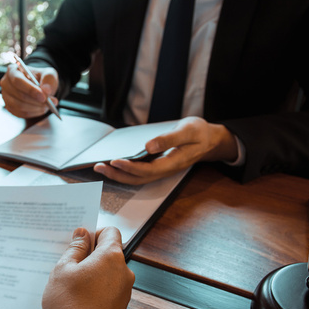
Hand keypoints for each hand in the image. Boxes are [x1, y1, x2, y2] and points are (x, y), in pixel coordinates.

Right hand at [0, 63, 58, 117]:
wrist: (39, 87)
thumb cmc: (41, 78)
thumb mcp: (49, 74)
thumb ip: (49, 79)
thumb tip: (46, 90)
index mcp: (13, 71)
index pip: (18, 81)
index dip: (30, 90)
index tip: (43, 97)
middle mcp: (6, 83)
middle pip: (19, 95)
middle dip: (36, 101)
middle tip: (49, 103)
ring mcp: (6, 96)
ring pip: (20, 106)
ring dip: (36, 108)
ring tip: (47, 105)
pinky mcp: (9, 107)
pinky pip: (21, 113)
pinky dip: (33, 113)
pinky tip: (41, 109)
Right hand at [42, 227, 134, 308]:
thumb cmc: (69, 304)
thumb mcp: (63, 270)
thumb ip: (75, 249)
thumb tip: (82, 235)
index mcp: (111, 257)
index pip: (110, 232)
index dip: (94, 234)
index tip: (79, 243)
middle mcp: (124, 272)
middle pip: (109, 254)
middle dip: (91, 257)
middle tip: (70, 267)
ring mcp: (125, 291)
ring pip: (108, 273)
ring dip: (93, 275)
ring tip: (73, 288)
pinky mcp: (121, 307)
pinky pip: (109, 290)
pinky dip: (97, 291)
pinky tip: (80, 301)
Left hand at [94, 116, 237, 184]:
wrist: (210, 139)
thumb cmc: (200, 132)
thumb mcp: (189, 130)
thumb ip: (170, 139)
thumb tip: (149, 145)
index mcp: (173, 162)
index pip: (148, 170)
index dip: (130, 168)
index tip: (115, 160)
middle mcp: (165, 170)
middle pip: (138, 178)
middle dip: (117, 174)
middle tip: (98, 166)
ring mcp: (161, 170)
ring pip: (137, 178)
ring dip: (118, 174)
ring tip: (100, 167)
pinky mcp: (158, 166)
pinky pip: (139, 173)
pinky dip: (124, 171)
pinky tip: (113, 164)